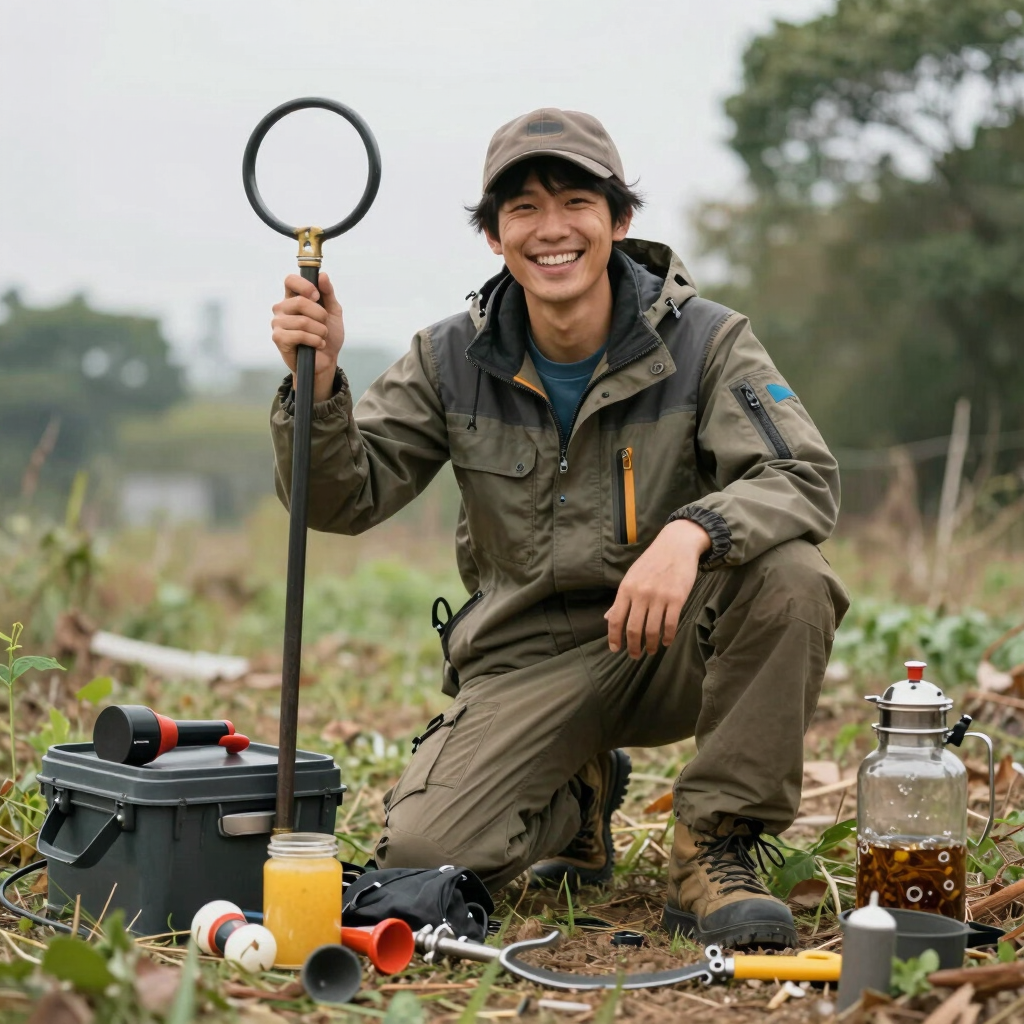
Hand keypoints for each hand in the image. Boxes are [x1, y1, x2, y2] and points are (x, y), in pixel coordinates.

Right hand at [271, 272, 344, 402]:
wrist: (327, 360)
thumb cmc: (327, 335)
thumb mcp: (333, 312)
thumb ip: (328, 293)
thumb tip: (322, 275)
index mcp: (293, 298)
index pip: (290, 280)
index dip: (305, 285)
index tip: (317, 296)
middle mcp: (282, 308)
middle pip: (300, 301)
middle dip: (320, 315)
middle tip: (324, 324)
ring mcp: (278, 323)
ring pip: (302, 321)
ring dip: (320, 331)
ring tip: (321, 337)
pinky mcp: (278, 338)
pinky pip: (299, 335)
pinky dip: (314, 341)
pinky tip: (317, 345)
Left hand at [605, 519, 711, 657]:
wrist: (676, 545)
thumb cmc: (652, 562)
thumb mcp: (631, 577)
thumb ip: (621, 599)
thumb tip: (608, 618)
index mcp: (626, 588)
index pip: (615, 618)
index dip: (614, 637)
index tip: (615, 649)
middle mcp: (641, 593)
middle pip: (633, 628)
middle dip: (633, 647)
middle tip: (635, 655)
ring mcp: (659, 596)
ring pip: (652, 630)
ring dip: (651, 645)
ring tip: (651, 650)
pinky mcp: (677, 598)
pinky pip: (670, 624)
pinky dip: (668, 637)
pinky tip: (666, 642)